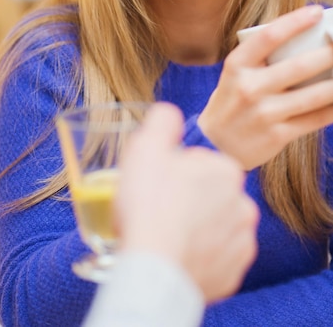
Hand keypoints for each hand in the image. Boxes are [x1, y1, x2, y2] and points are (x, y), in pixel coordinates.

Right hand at [114, 102, 258, 302]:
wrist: (153, 269)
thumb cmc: (148, 206)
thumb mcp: (146, 147)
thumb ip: (163, 121)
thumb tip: (170, 114)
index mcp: (226, 171)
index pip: (199, 162)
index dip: (173, 170)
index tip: (157, 182)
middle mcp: (243, 205)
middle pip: (208, 194)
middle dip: (187, 198)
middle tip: (158, 208)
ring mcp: (240, 243)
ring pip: (213, 226)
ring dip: (195, 227)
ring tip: (166, 233)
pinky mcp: (232, 274)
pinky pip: (215, 258)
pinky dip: (199, 256)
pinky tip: (177, 254)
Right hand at [198, 5, 332, 168]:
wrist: (213, 145)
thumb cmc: (231, 101)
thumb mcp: (236, 75)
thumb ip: (262, 60)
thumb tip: (308, 43)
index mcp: (237, 65)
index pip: (269, 36)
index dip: (295, 22)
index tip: (317, 12)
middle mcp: (249, 88)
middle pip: (299, 66)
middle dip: (330, 54)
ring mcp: (264, 113)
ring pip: (314, 95)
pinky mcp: (277, 135)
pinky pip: (315, 119)